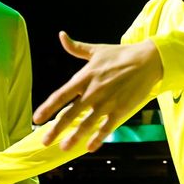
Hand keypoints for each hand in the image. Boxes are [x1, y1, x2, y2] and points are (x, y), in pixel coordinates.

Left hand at [34, 31, 162, 151]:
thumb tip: (61, 35)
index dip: (47, 108)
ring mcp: (107, 103)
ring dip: (74, 138)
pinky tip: (90, 147)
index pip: (61, 96)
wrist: (147, 60)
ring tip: (64, 147)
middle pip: (70, 115)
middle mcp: (93, 92)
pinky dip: (97, 139)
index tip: (36, 119)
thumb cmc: (120, 54)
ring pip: (86, 124)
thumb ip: (76, 47)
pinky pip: (106, 128)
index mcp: (85, 77)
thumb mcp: (96, 50)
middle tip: (44, 141)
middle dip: (55, 129)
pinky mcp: (121, 110)